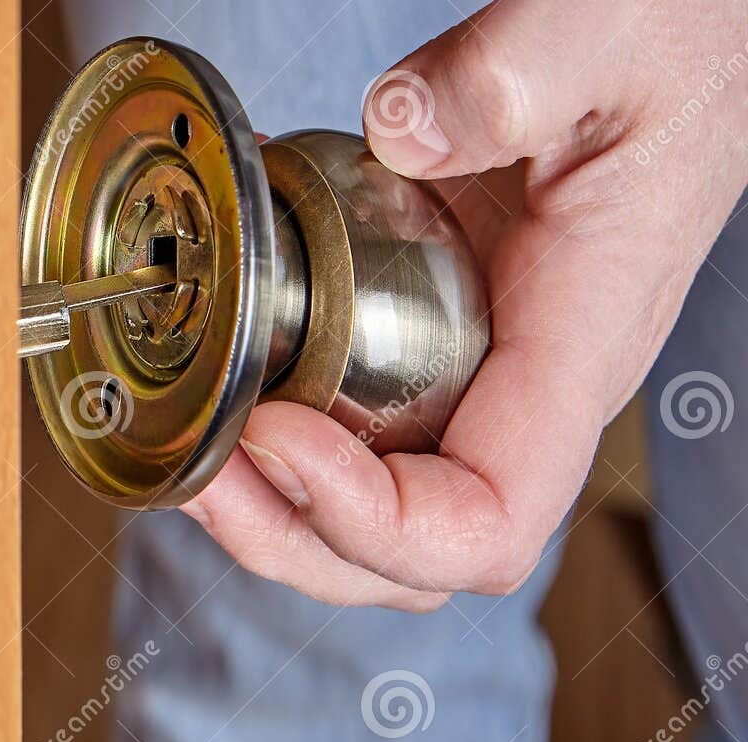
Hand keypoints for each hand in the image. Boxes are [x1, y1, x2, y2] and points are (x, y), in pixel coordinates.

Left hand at [183, 0, 747, 611]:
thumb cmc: (672, 42)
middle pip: (413, 557)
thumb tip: (404, 128)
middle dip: (291, 537)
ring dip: (272, 512)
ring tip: (190, 450)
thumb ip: (513, 77)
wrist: (684, 33)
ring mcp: (479, 375)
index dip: (371, 519)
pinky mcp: (436, 340)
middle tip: (196, 469)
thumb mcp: (605, 36)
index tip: (273, 434)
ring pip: (377, 517)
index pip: (487, 519)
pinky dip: (276, 440)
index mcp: (581, 345)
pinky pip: (358, 437)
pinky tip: (221, 373)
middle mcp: (527, 389)